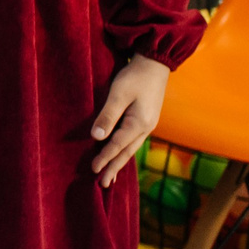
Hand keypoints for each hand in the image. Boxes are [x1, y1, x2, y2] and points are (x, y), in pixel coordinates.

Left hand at [91, 55, 169, 186]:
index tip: (93, 170)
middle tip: (103, 184)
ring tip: (110, 176)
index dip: (104, 158)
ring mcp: (147, 125)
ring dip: (119, 162)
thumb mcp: (118, 94)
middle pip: (126, 152)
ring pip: (130, 148)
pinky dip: (124, 151)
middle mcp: (145, 128)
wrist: (155, 64)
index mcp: (139, 123)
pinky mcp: (145, 119)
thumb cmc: (135, 76)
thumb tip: (97, 137)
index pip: (117, 145)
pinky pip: (133, 140)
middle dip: (114, 168)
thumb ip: (108, 115)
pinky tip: (120, 154)